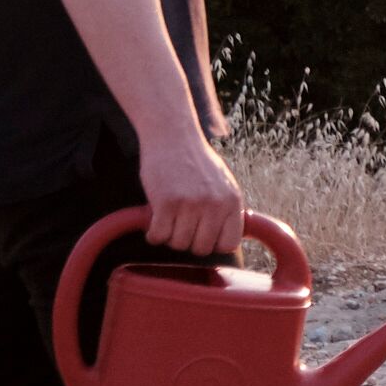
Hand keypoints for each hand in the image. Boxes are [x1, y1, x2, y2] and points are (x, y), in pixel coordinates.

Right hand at [140, 129, 244, 259]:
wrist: (173, 137)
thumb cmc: (196, 162)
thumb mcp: (223, 184)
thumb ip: (226, 210)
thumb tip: (226, 243)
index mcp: (233, 201)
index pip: (228, 243)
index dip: (212, 244)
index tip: (201, 236)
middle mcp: (215, 204)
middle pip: (201, 248)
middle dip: (188, 241)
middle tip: (180, 226)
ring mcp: (191, 204)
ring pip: (178, 244)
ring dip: (169, 236)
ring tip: (168, 219)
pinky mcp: (166, 202)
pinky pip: (158, 236)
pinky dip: (153, 234)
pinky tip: (154, 222)